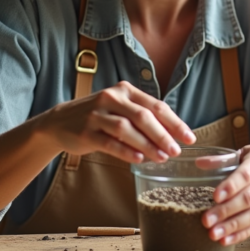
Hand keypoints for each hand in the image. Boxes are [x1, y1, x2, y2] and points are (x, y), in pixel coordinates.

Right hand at [37, 80, 195, 163]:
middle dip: (163, 135)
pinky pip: (109, 142)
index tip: (189, 137)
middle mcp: (111, 98)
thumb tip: (173, 137)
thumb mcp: (120, 109)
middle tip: (176, 150)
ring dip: (147, 145)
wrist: (60, 122)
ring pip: (127, 129)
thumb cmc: (98, 117)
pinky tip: (139, 159)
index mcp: (125, 91)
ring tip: (161, 157)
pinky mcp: (86, 131)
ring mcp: (97, 114)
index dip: (175, 122)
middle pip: (143, 116)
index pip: (155, 105)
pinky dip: (126, 151)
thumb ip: (143, 118)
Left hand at [200, 144, 249, 245]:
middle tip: (206, 220)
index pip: (246, 174)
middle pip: (249, 198)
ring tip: (214, 234)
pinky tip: (226, 239)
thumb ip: (223, 159)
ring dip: (233, 226)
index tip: (214, 197)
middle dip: (226, 211)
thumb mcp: (246, 153)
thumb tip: (198, 163)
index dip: (231, 186)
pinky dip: (241, 234)